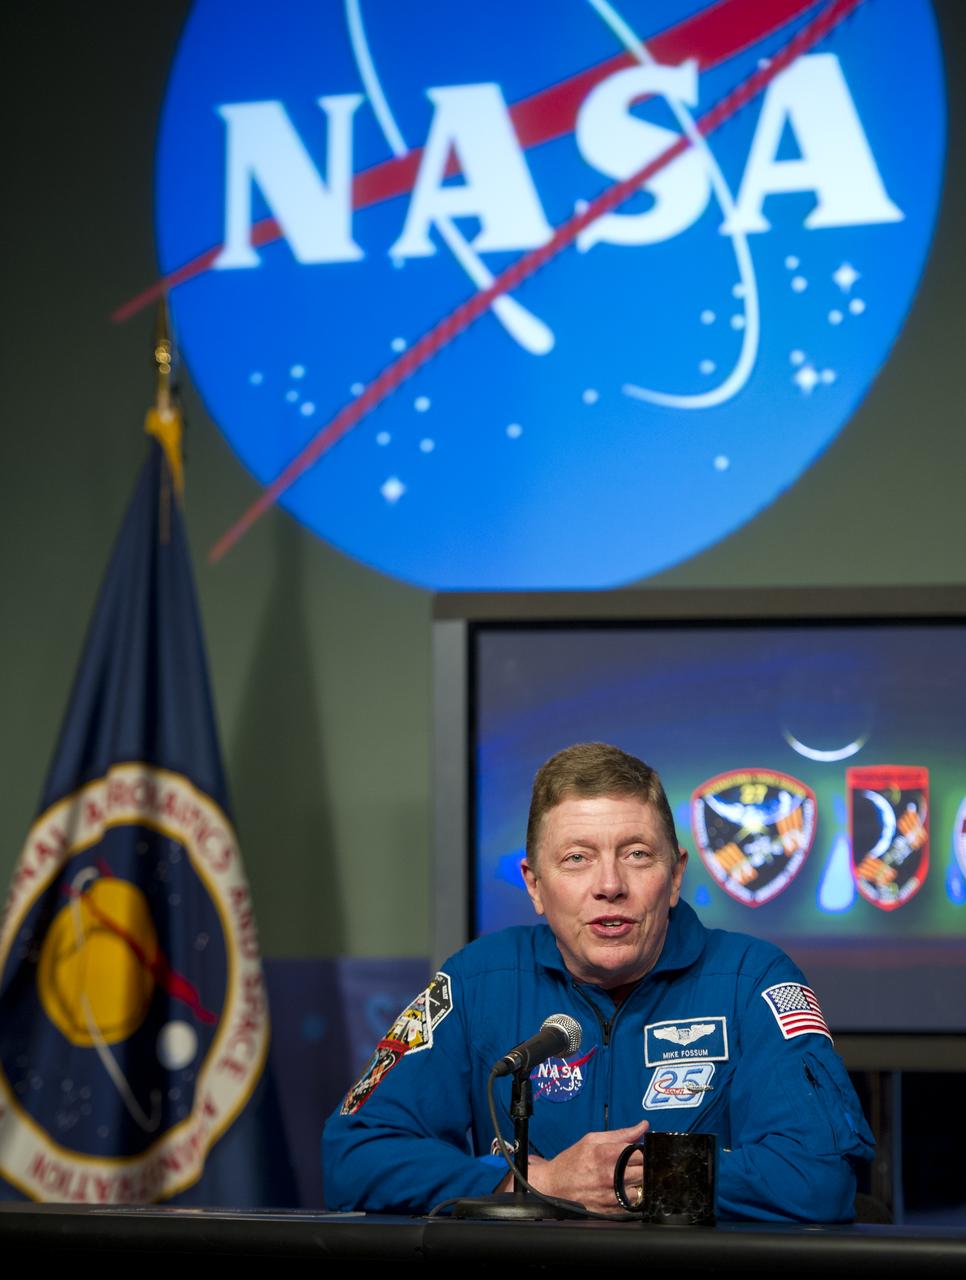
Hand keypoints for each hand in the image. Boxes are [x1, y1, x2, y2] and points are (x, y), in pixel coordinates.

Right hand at [526, 1119, 649, 1213]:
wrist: (554, 1186)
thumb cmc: (572, 1161)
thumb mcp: (592, 1140)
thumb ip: (621, 1134)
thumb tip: (643, 1126)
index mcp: (607, 1154)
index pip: (641, 1153)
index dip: (643, 1152)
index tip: (639, 1152)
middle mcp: (611, 1176)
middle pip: (644, 1172)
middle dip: (643, 1167)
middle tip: (634, 1165)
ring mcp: (612, 1196)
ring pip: (642, 1189)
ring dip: (639, 1183)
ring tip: (628, 1179)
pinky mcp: (612, 1211)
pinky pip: (634, 1205)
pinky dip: (632, 1197)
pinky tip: (622, 1191)